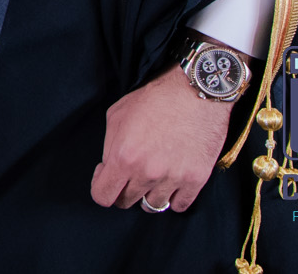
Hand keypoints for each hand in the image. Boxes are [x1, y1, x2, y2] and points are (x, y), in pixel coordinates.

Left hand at [91, 60, 234, 212]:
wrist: (194, 92)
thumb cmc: (154, 99)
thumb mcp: (117, 115)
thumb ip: (109, 146)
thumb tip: (109, 167)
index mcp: (123, 157)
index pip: (103, 196)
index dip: (101, 186)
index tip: (106, 174)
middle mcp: (147, 173)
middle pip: (126, 202)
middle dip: (124, 189)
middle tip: (131, 172)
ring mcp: (173, 179)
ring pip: (153, 205)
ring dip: (149, 193)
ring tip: (153, 174)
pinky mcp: (196, 180)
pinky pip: (180, 205)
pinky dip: (173, 197)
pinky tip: (171, 181)